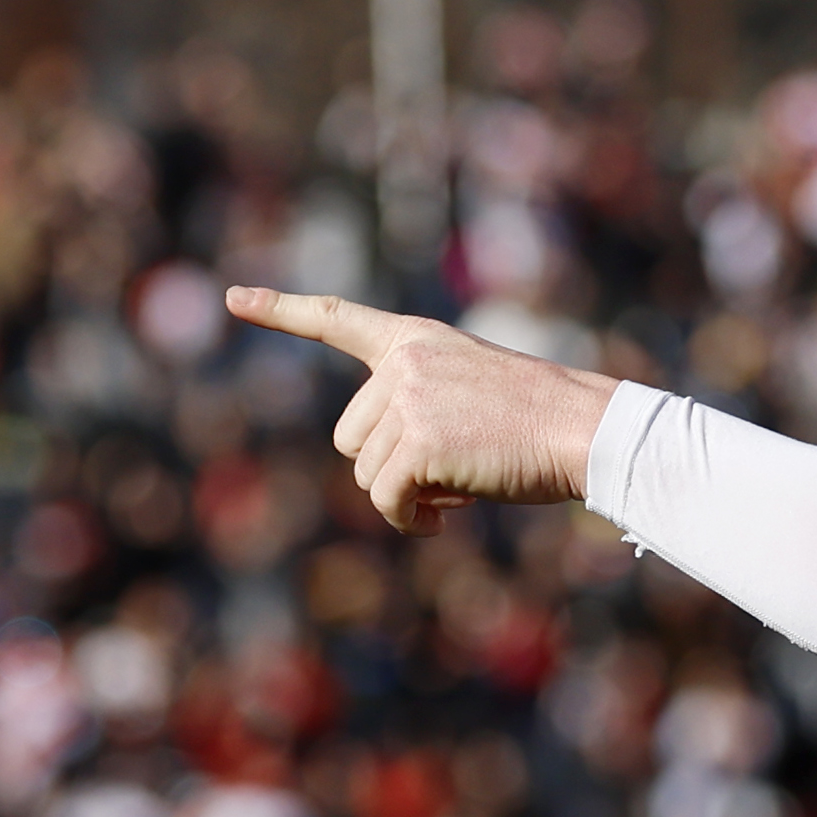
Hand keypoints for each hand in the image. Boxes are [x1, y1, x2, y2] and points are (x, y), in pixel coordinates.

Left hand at [225, 287, 616, 536]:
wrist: (582, 428)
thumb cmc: (542, 419)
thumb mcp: (473, 390)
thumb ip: (419, 408)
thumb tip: (384, 479)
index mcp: (416, 341)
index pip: (337, 319)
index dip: (281, 310)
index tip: (233, 298)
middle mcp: (403, 364)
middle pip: (351, 437)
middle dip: (389, 465)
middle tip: (446, 471)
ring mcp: (408, 402)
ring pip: (367, 474)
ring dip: (407, 494)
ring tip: (459, 486)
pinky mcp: (419, 445)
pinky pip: (389, 499)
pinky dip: (412, 519)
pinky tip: (445, 518)